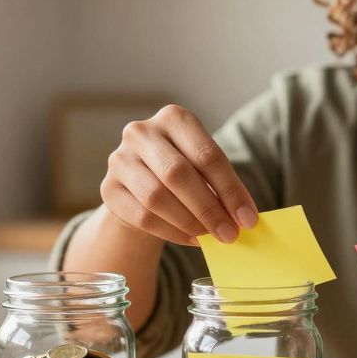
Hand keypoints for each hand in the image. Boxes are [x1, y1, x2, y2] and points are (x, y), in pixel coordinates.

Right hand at [101, 104, 258, 245]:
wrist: (139, 186)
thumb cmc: (182, 175)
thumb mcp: (203, 169)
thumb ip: (221, 188)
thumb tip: (244, 219)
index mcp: (174, 118)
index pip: (207, 155)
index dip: (230, 190)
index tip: (248, 219)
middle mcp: (142, 132)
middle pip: (178, 174)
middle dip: (209, 209)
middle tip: (230, 235)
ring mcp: (120, 159)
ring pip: (157, 197)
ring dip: (189, 223)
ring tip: (210, 237)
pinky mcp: (108, 188)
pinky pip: (143, 217)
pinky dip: (171, 232)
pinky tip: (191, 240)